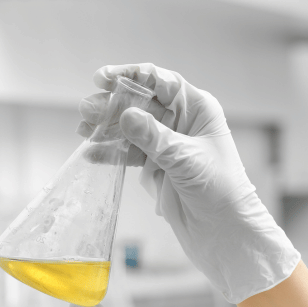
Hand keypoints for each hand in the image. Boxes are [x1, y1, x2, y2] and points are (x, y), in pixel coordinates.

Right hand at [77, 63, 299, 303]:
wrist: (224, 231)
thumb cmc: (220, 190)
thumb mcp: (186, 160)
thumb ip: (155, 138)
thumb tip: (125, 116)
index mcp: (197, 110)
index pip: (162, 82)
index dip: (132, 76)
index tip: (104, 78)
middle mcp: (181, 123)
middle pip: (141, 105)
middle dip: (113, 106)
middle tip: (86, 109)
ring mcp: (168, 145)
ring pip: (132, 130)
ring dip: (108, 130)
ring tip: (83, 129)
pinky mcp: (158, 167)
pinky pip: (131, 155)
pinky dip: (113, 154)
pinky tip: (93, 154)